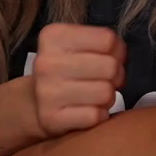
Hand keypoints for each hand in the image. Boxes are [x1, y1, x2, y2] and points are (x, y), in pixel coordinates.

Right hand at [27, 23, 125, 139]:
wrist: (34, 103)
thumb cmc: (64, 68)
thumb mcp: (75, 43)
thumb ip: (101, 41)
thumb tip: (121, 54)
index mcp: (54, 36)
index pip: (107, 39)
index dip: (117, 50)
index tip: (109, 57)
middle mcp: (47, 62)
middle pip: (110, 66)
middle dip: (116, 74)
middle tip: (107, 79)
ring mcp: (47, 92)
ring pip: (105, 93)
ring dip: (108, 96)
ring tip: (97, 95)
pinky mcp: (52, 119)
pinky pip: (96, 116)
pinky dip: (99, 115)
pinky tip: (88, 110)